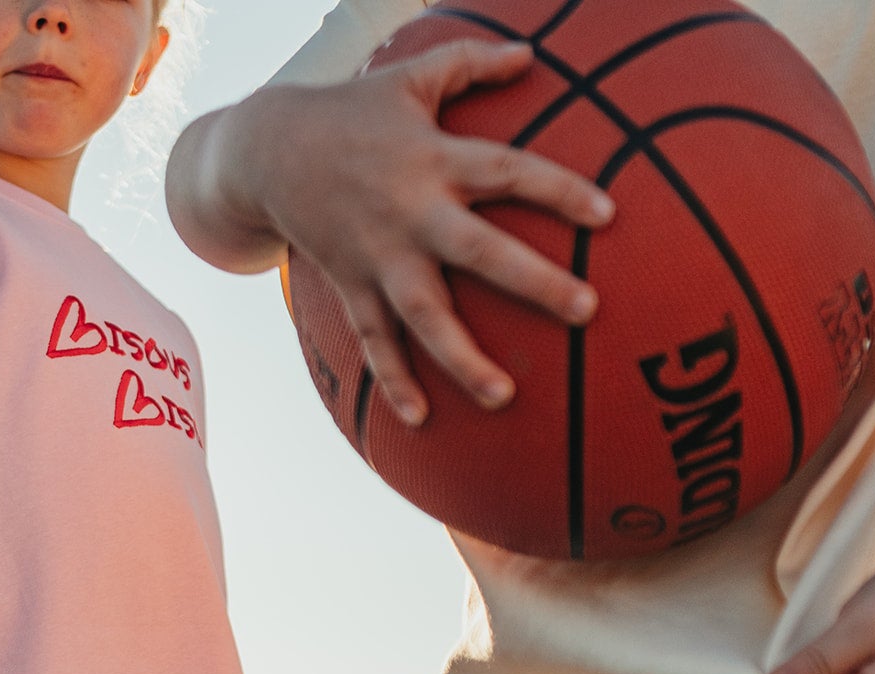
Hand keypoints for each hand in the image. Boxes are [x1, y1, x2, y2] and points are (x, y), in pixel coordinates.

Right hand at [243, 41, 614, 421]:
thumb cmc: (350, 112)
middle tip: (588, 310)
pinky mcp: (353, 286)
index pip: (509, 172)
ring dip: (465, 358)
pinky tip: (420, 419)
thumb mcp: (409, 79)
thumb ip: (471, 63)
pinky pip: (375, 341)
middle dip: (536, 281)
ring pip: (428, 315)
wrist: (266, 150)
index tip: (608, 214)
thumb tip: (532, 52)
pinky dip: (395, 380)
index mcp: (436, 159)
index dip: (558, 190)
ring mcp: (381, 256)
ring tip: (506, 397)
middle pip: (482, 251)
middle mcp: (413, 212)